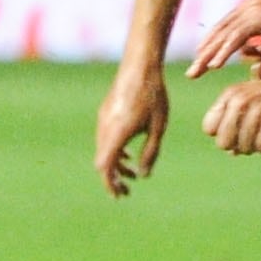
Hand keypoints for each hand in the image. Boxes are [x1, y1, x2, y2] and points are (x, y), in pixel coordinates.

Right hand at [94, 53, 170, 196]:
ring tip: (132, 174)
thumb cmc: (153, 95)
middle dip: (113, 179)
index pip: (105, 167)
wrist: (140, 65)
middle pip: (102, 162)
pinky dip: (113, 152)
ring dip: (115, 165)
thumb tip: (144, 175)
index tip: (120, 195)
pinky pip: (104, 139)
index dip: (110, 184)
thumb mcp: (158, 127)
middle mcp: (105, 128)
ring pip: (103, 150)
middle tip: (126, 192)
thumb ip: (150, 153)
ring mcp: (103, 119)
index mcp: (117, 133)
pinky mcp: (106, 112)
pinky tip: (126, 154)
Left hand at [187, 0, 260, 74]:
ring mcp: (253, 9)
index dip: (213, 48)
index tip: (203, 64)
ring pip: (224, 35)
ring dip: (209, 55)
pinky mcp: (260, 16)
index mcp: (253, 10)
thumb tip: (255, 72)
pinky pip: (237, 37)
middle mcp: (249, 7)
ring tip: (197, 72)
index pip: (226, 30)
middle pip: (219, 32)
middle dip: (204, 54)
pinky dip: (224, 51)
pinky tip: (214, 65)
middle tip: (192, 74)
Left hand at [201, 61, 260, 156]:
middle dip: (239, 145)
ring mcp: (256, 109)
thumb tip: (230, 152)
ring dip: (258, 145)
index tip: (242, 128)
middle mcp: (239, 100)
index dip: (226, 134)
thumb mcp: (255, 105)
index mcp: (230, 95)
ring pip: (243, 148)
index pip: (209, 128)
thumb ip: (238, 126)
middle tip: (256, 134)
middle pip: (223, 143)